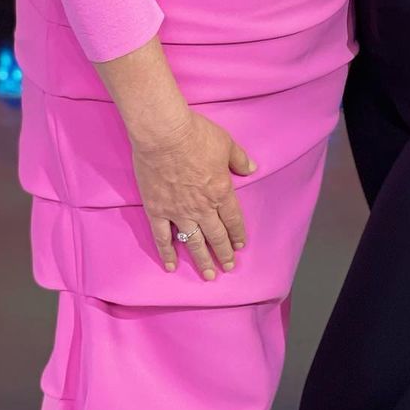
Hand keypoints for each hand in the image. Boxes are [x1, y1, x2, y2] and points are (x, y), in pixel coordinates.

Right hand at [132, 112, 256, 279]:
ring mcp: (178, 211)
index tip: (240, 246)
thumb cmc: (196, 135)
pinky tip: (171, 265)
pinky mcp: (157, 210)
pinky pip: (163, 237)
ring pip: (193, 242)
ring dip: (202, 260)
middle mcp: (202, 207)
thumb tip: (252, 169)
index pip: (233, 220)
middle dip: (223, 253)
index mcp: (221, 192)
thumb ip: (240, 159)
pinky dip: (167, 253)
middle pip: (216, 236)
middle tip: (227, 267)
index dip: (237, 235)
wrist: (163, 133)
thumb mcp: (226, 143)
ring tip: (208, 275)